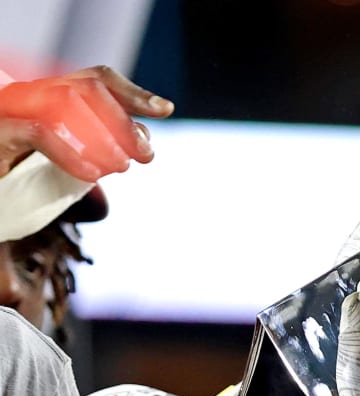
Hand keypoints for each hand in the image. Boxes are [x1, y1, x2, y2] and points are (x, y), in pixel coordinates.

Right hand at [0, 65, 173, 181]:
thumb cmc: (31, 168)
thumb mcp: (76, 152)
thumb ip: (109, 140)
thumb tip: (143, 138)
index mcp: (54, 92)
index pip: (97, 79)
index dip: (133, 92)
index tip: (164, 110)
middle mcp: (34, 92)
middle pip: (87, 88)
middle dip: (123, 120)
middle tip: (145, 154)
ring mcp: (15, 107)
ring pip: (66, 103)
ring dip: (103, 137)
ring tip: (121, 166)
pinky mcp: (1, 130)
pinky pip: (40, 132)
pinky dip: (72, 153)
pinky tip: (93, 174)